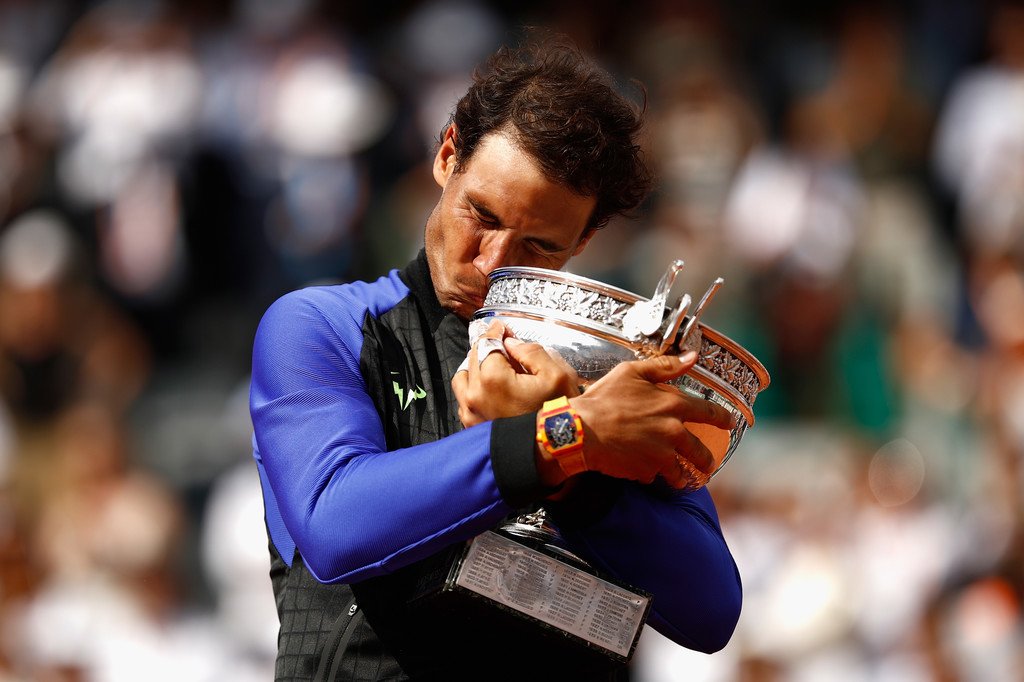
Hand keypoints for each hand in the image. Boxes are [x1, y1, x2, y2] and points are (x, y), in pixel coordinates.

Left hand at [452, 321, 580, 426]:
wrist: (553, 451)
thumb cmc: (556, 414)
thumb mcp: (556, 374)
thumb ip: (532, 351)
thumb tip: (512, 344)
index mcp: (492, 378)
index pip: (486, 343)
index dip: (495, 331)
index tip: (501, 326)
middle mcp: (474, 395)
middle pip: (473, 357)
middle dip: (487, 346)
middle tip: (502, 344)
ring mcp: (470, 413)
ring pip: (462, 377)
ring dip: (475, 367)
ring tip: (492, 367)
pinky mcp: (471, 427)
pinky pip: (464, 399)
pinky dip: (473, 389)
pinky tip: (489, 390)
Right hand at [571, 351, 737, 489]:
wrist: (580, 430)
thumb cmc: (603, 398)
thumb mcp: (631, 373)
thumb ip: (665, 367)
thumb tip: (691, 358)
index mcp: (673, 405)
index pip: (709, 413)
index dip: (723, 419)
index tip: (730, 424)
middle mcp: (673, 432)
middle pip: (700, 453)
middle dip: (706, 461)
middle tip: (706, 465)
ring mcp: (661, 455)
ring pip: (681, 471)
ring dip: (683, 476)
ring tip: (680, 478)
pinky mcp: (646, 471)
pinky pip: (654, 476)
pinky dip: (651, 474)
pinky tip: (643, 471)